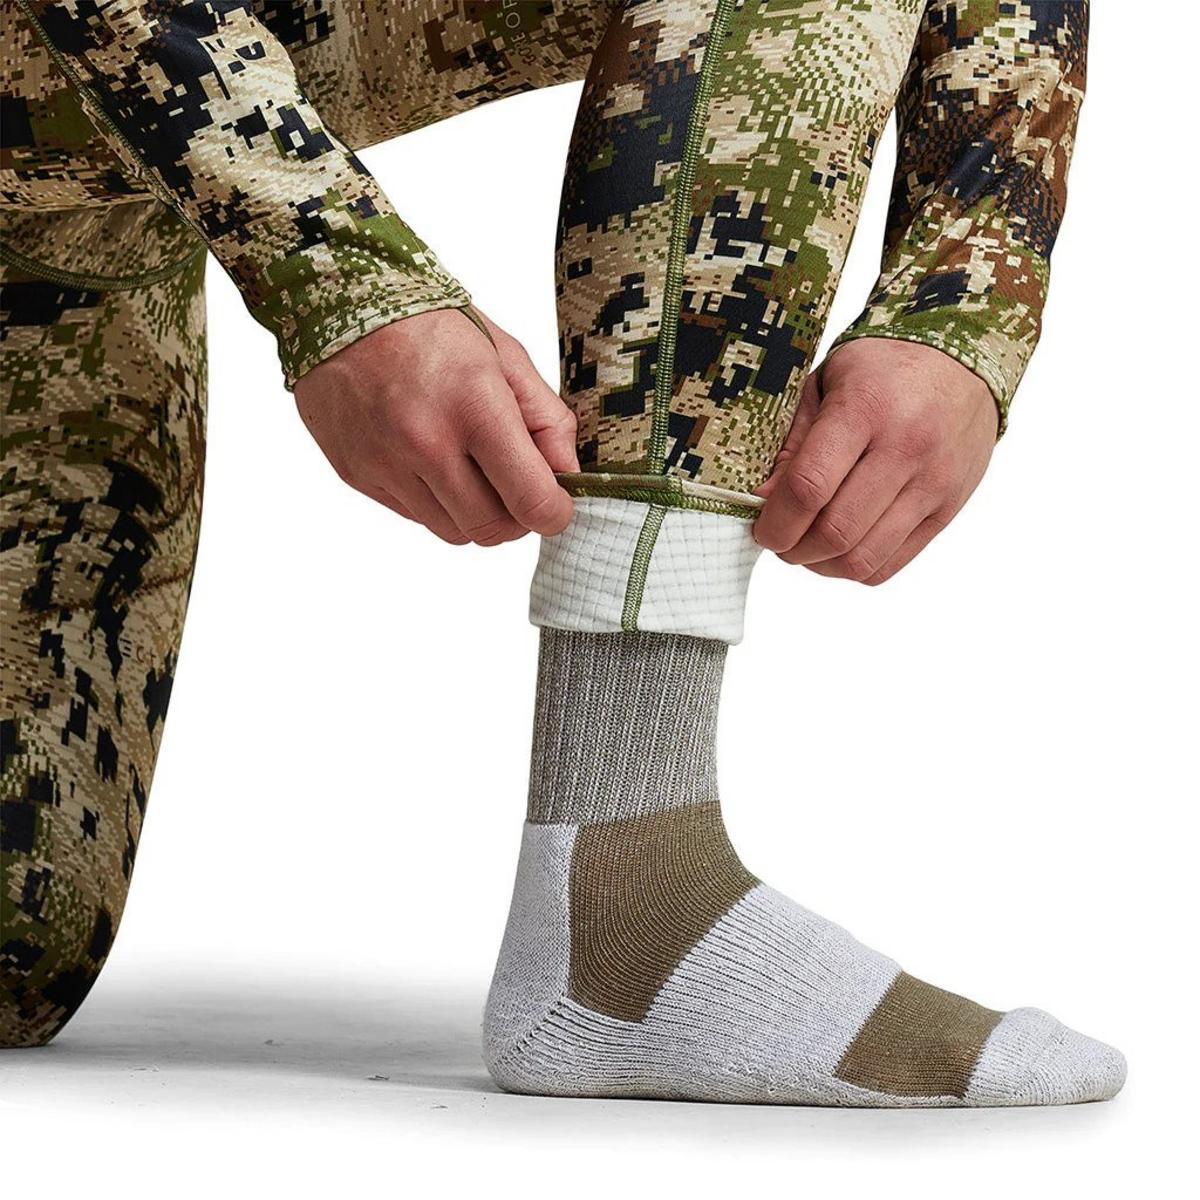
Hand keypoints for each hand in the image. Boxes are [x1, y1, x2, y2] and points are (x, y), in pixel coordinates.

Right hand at [294, 308, 576, 544]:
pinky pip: (415, 517)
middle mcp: (426, 443)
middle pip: (492, 529)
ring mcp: (386, 464)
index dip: (554, 513)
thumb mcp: (507, 356)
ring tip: (472, 469)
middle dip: (515, 518)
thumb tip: (568, 476)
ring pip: (453, 532)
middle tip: (517, 489)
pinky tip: (432, 461)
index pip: (530, 500)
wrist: (340, 303)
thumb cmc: (429, 325)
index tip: (556, 503)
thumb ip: (547, 420)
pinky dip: (435, 502)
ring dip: (474, 513)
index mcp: (475, 406)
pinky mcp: (358, 476)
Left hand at [753, 338, 997, 583]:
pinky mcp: (948, 509)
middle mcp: (905, 448)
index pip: (810, 486)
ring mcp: (933, 483)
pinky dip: (854, 568)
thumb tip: (765, 501)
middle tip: (780, 538)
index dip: (776, 521)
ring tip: (808, 546)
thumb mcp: (826, 384)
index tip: (761, 527)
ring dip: (821, 565)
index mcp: (865, 409)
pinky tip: (841, 546)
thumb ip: (794, 443)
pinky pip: (891, 564)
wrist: (965, 362)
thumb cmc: (884, 370)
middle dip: (793, 549)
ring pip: (862, 558)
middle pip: (835, 531)